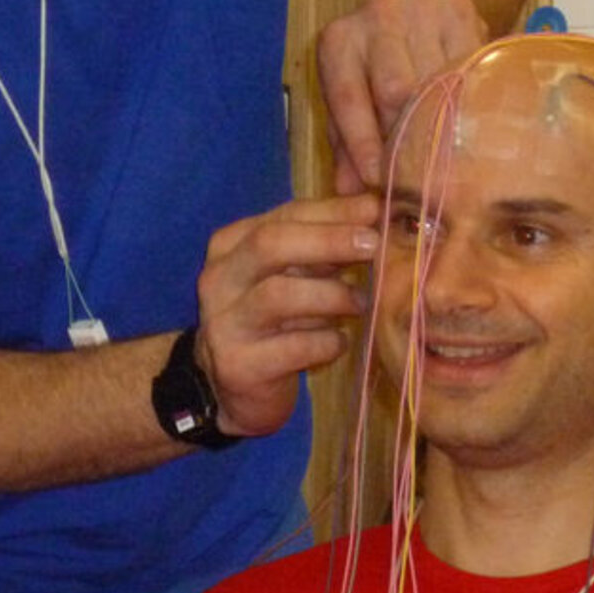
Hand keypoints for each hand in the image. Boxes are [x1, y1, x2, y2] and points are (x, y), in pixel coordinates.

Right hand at [194, 194, 380, 437]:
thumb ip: (322, 240)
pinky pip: (292, 347)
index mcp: (230, 246)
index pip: (283, 215)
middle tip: (373, 246)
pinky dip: (326, 341)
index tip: (374, 209)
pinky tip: (340, 342)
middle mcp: (218, 279)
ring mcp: (223, 323)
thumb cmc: (272, 320)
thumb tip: (372, 204)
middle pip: (270, 244)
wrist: (231, 388)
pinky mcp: (238, 366)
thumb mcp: (291, 274)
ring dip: (331, 295)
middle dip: (328, 240)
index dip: (331, 211)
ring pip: (279, 295)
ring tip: (360, 303)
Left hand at [317, 0, 487, 194]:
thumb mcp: (351, 99)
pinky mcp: (458, 11)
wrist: (411, 11)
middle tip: (420, 174)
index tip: (378, 179)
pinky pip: (469, 66)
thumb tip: (352, 193)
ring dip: (444, 121)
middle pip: (396, 89)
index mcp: (339, 41)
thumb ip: (346, 143)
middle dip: (407, 136)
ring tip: (449, 154)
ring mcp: (421, 10)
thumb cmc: (372, 67)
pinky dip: (470, 97)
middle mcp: (377, 18)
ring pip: (438, 80)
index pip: (349, 98)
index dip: (363, 143)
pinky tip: (470, 118)